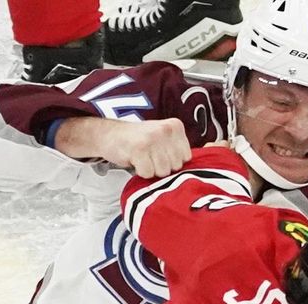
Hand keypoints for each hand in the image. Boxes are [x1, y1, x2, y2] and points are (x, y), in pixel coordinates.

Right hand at [56, 117, 191, 177]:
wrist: (110, 135)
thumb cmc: (139, 142)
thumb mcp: (164, 140)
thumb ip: (178, 151)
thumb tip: (196, 172)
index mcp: (175, 126)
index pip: (186, 158)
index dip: (172, 161)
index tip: (159, 153)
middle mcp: (166, 130)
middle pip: (175, 167)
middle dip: (162, 167)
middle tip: (149, 155)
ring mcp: (152, 138)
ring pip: (163, 171)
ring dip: (151, 170)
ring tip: (143, 157)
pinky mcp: (139, 149)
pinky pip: (148, 173)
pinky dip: (140, 171)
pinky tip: (135, 160)